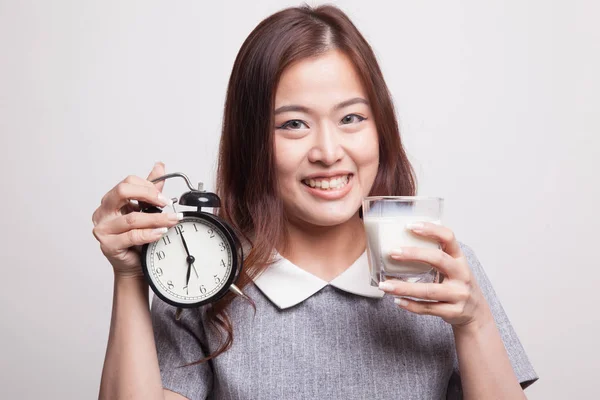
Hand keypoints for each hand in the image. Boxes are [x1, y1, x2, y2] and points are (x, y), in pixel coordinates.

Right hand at [91, 162, 182, 278]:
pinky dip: (149, 233)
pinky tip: (160, 232)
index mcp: (110, 201)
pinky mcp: (108, 245)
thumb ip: (151, 190)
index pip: (127, 183)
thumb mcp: (144, 209)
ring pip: (132, 218)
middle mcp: (103, 212)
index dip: (148, 187)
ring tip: (171, 220)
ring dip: (156, 219)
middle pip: (122, 192)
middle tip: (167, 204)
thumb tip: (159, 166)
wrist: (132, 264)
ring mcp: (103, 229)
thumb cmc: (135, 237)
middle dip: (149, 196)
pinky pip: (132, 236)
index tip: (164, 197)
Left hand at [377, 222, 492, 329]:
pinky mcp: (454, 312)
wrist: (476, 313)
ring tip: (385, 285)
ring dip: (404, 288)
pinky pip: (428, 308)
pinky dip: (411, 305)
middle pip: (438, 259)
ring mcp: (459, 294)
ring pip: (429, 290)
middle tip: (392, 253)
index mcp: (460, 259)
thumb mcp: (453, 267)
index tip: (410, 226)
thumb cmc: (457, 285)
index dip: (431, 230)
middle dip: (414, 254)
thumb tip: (400, 248)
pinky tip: (397, 300)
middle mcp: (462, 274)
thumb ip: (435, 257)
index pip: (448, 237)